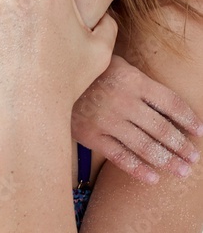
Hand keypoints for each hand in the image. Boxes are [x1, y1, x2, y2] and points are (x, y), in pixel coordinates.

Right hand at [72, 54, 202, 183]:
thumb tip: (163, 94)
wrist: (48, 76)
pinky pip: (121, 157)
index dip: (188, 118)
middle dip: (182, 145)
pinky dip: (139, 169)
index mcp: (132, 79)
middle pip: (161, 128)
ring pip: (145, 146)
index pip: (169, 102)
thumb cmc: (86, 68)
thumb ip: (136, 75)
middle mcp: (123, 101)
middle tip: (194, 157)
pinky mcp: (92, 135)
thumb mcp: (110, 58)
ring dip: (168, 161)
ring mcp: (108, 120)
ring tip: (182, 170)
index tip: (199, 131)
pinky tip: (153, 178)